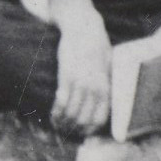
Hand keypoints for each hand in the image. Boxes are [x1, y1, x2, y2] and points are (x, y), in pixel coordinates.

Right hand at [50, 0, 112, 136]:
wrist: (84, 29)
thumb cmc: (96, 47)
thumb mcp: (108, 68)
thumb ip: (105, 86)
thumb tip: (104, 103)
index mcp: (106, 89)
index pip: (99, 119)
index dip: (89, 130)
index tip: (81, 132)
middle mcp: (95, 89)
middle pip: (83, 120)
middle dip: (73, 129)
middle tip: (66, 130)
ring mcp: (81, 84)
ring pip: (71, 114)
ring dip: (63, 123)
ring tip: (57, 124)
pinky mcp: (67, 77)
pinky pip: (61, 102)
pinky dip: (56, 112)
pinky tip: (52, 115)